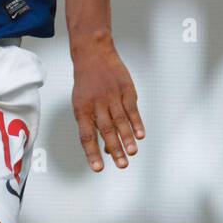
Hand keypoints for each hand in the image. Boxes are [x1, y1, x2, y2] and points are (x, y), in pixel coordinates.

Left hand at [71, 35, 144, 171]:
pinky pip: (132, 109)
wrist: (93, 54)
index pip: (86, 136)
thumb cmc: (86, 84)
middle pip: (106, 130)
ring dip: (127, 138)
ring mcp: (112, 96)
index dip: (92, 153)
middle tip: (122, 165)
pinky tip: (140, 135)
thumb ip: (93, 125)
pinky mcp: (125, 90)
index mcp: (82, 110)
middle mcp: (96, 104)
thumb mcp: (82, 103)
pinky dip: (136, 123)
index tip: (98, 168)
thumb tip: (106, 150)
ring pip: (120, 121)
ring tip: (132, 153)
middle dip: (114, 149)